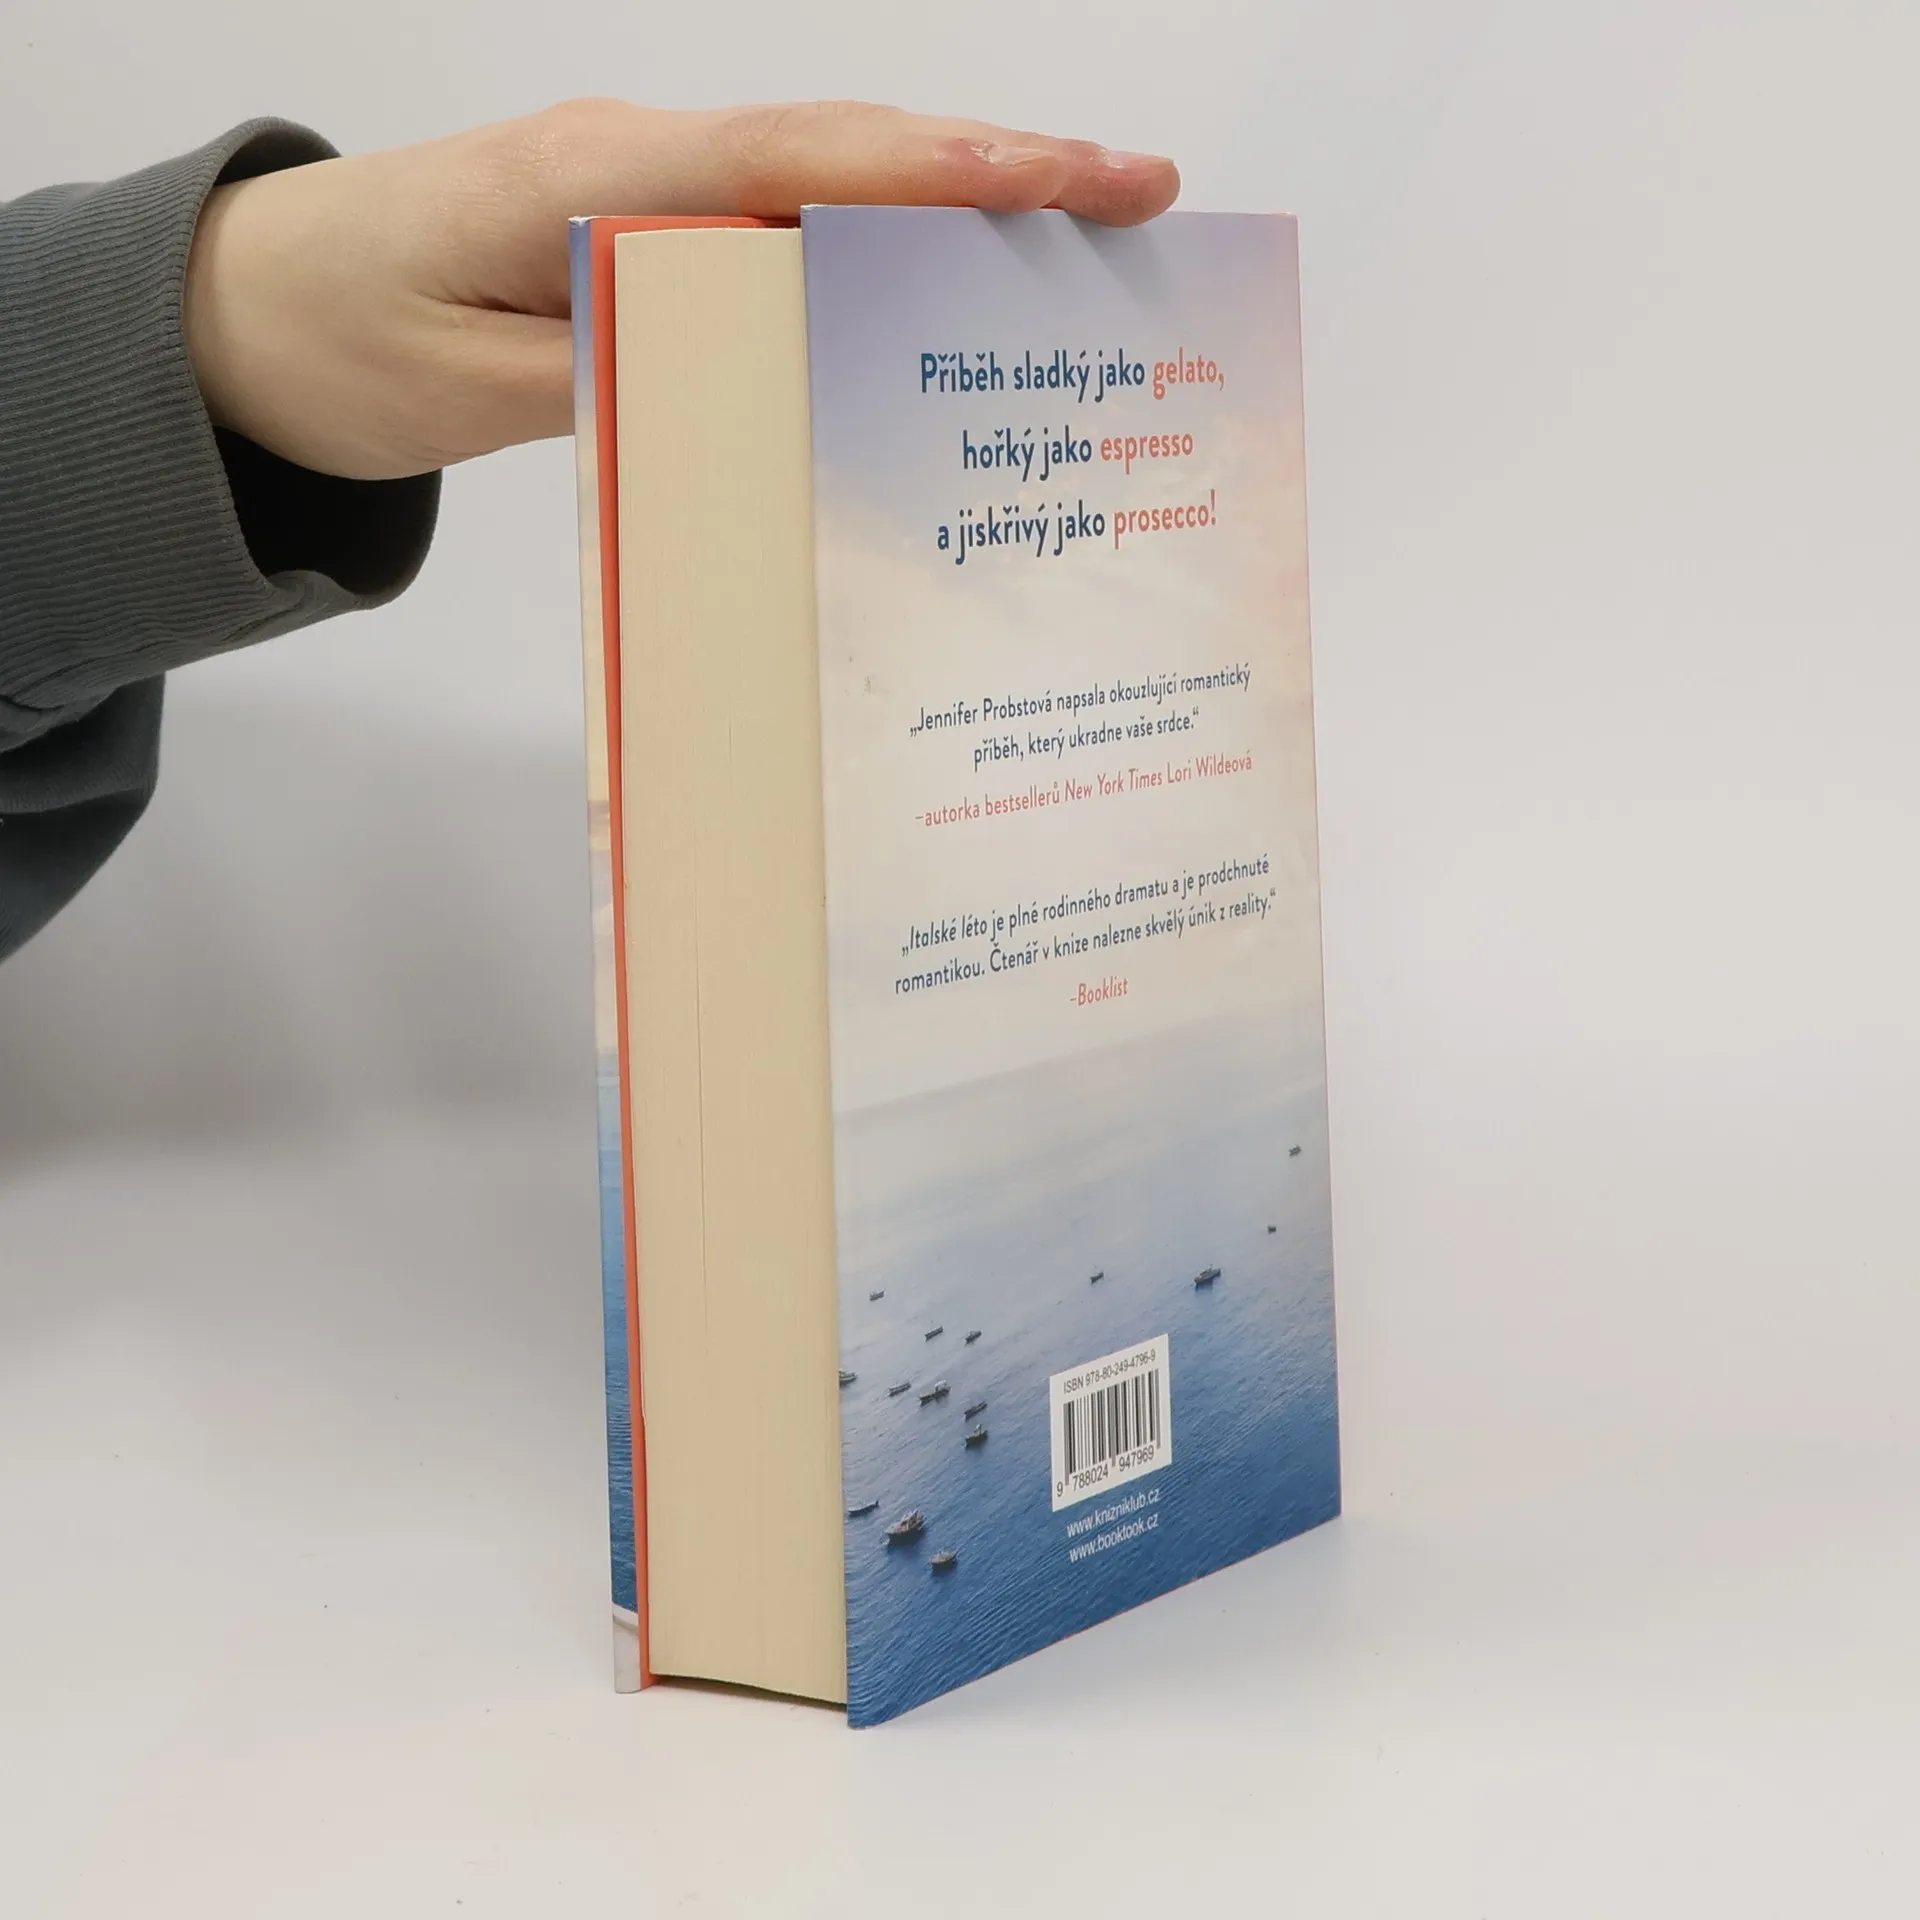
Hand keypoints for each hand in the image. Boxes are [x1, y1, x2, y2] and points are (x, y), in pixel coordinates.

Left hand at [183, 99, 1179, 481]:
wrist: (238, 317)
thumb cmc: (337, 339)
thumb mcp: (475, 382)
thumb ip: (626, 374)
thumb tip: (771, 376)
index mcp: (598, 176)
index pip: (807, 158)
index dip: (951, 169)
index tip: (1076, 178)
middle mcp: (637, 164)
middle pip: (847, 156)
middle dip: (999, 178)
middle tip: (1138, 204)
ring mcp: (641, 196)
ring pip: (824, 196)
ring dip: (950, 221)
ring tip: (1074, 259)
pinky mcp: (637, 240)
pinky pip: (773, 243)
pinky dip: (867, 265)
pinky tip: (928, 310)